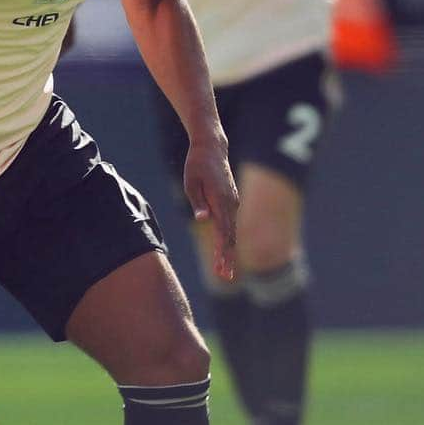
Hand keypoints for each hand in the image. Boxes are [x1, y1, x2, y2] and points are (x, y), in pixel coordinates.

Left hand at [183, 139, 237, 281]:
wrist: (212, 148)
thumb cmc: (196, 164)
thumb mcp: (191, 182)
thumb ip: (197, 202)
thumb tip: (202, 220)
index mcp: (221, 200)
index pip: (224, 231)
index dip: (223, 251)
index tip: (222, 266)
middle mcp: (231, 204)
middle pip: (230, 236)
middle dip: (227, 257)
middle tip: (225, 277)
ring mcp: (233, 203)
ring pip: (231, 231)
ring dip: (227, 251)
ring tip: (222, 270)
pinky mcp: (230, 202)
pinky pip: (230, 224)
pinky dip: (227, 239)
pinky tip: (223, 252)